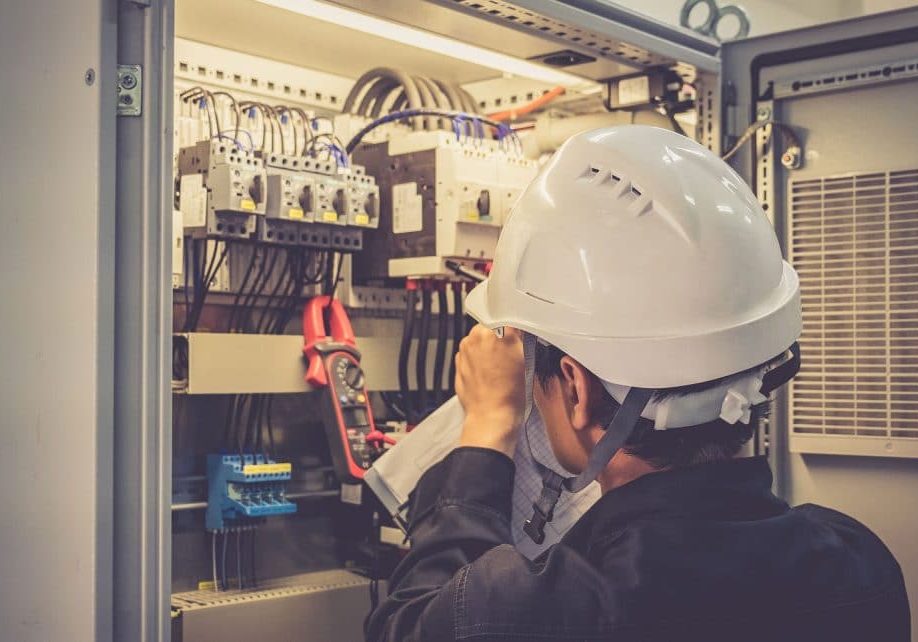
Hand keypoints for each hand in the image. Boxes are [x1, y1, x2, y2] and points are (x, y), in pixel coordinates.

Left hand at [455, 325, 525, 456]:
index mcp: (492, 330)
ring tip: (501, 368)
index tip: (520, 334)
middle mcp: (475, 337)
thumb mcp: (526, 357)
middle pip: (491, 327)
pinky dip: (480, 360)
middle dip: (501, 337)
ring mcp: (464, 350)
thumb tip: (519, 327)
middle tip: (512, 354)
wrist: (492, 417)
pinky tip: (491, 374)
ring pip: (480, 341)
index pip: (506, 315)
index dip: (515, 326)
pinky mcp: (458, 364)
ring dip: (489, 349)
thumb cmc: (509, 393)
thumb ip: (520, 335)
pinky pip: (472, 355)